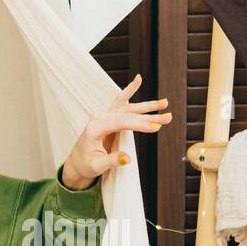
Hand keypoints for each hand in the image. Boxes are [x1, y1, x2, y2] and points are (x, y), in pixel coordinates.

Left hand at [61, 73, 170, 189]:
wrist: (77, 163)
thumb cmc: (86, 165)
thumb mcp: (97, 166)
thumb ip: (111, 161)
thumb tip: (127, 159)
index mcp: (94, 129)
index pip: (120, 123)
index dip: (139, 124)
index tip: (156, 128)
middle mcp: (99, 119)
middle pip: (128, 114)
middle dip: (149, 116)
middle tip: (168, 118)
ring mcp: (104, 116)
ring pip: (128, 108)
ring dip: (147, 107)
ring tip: (165, 103)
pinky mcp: (108, 117)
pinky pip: (120, 101)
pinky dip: (129, 91)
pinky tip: (138, 79)